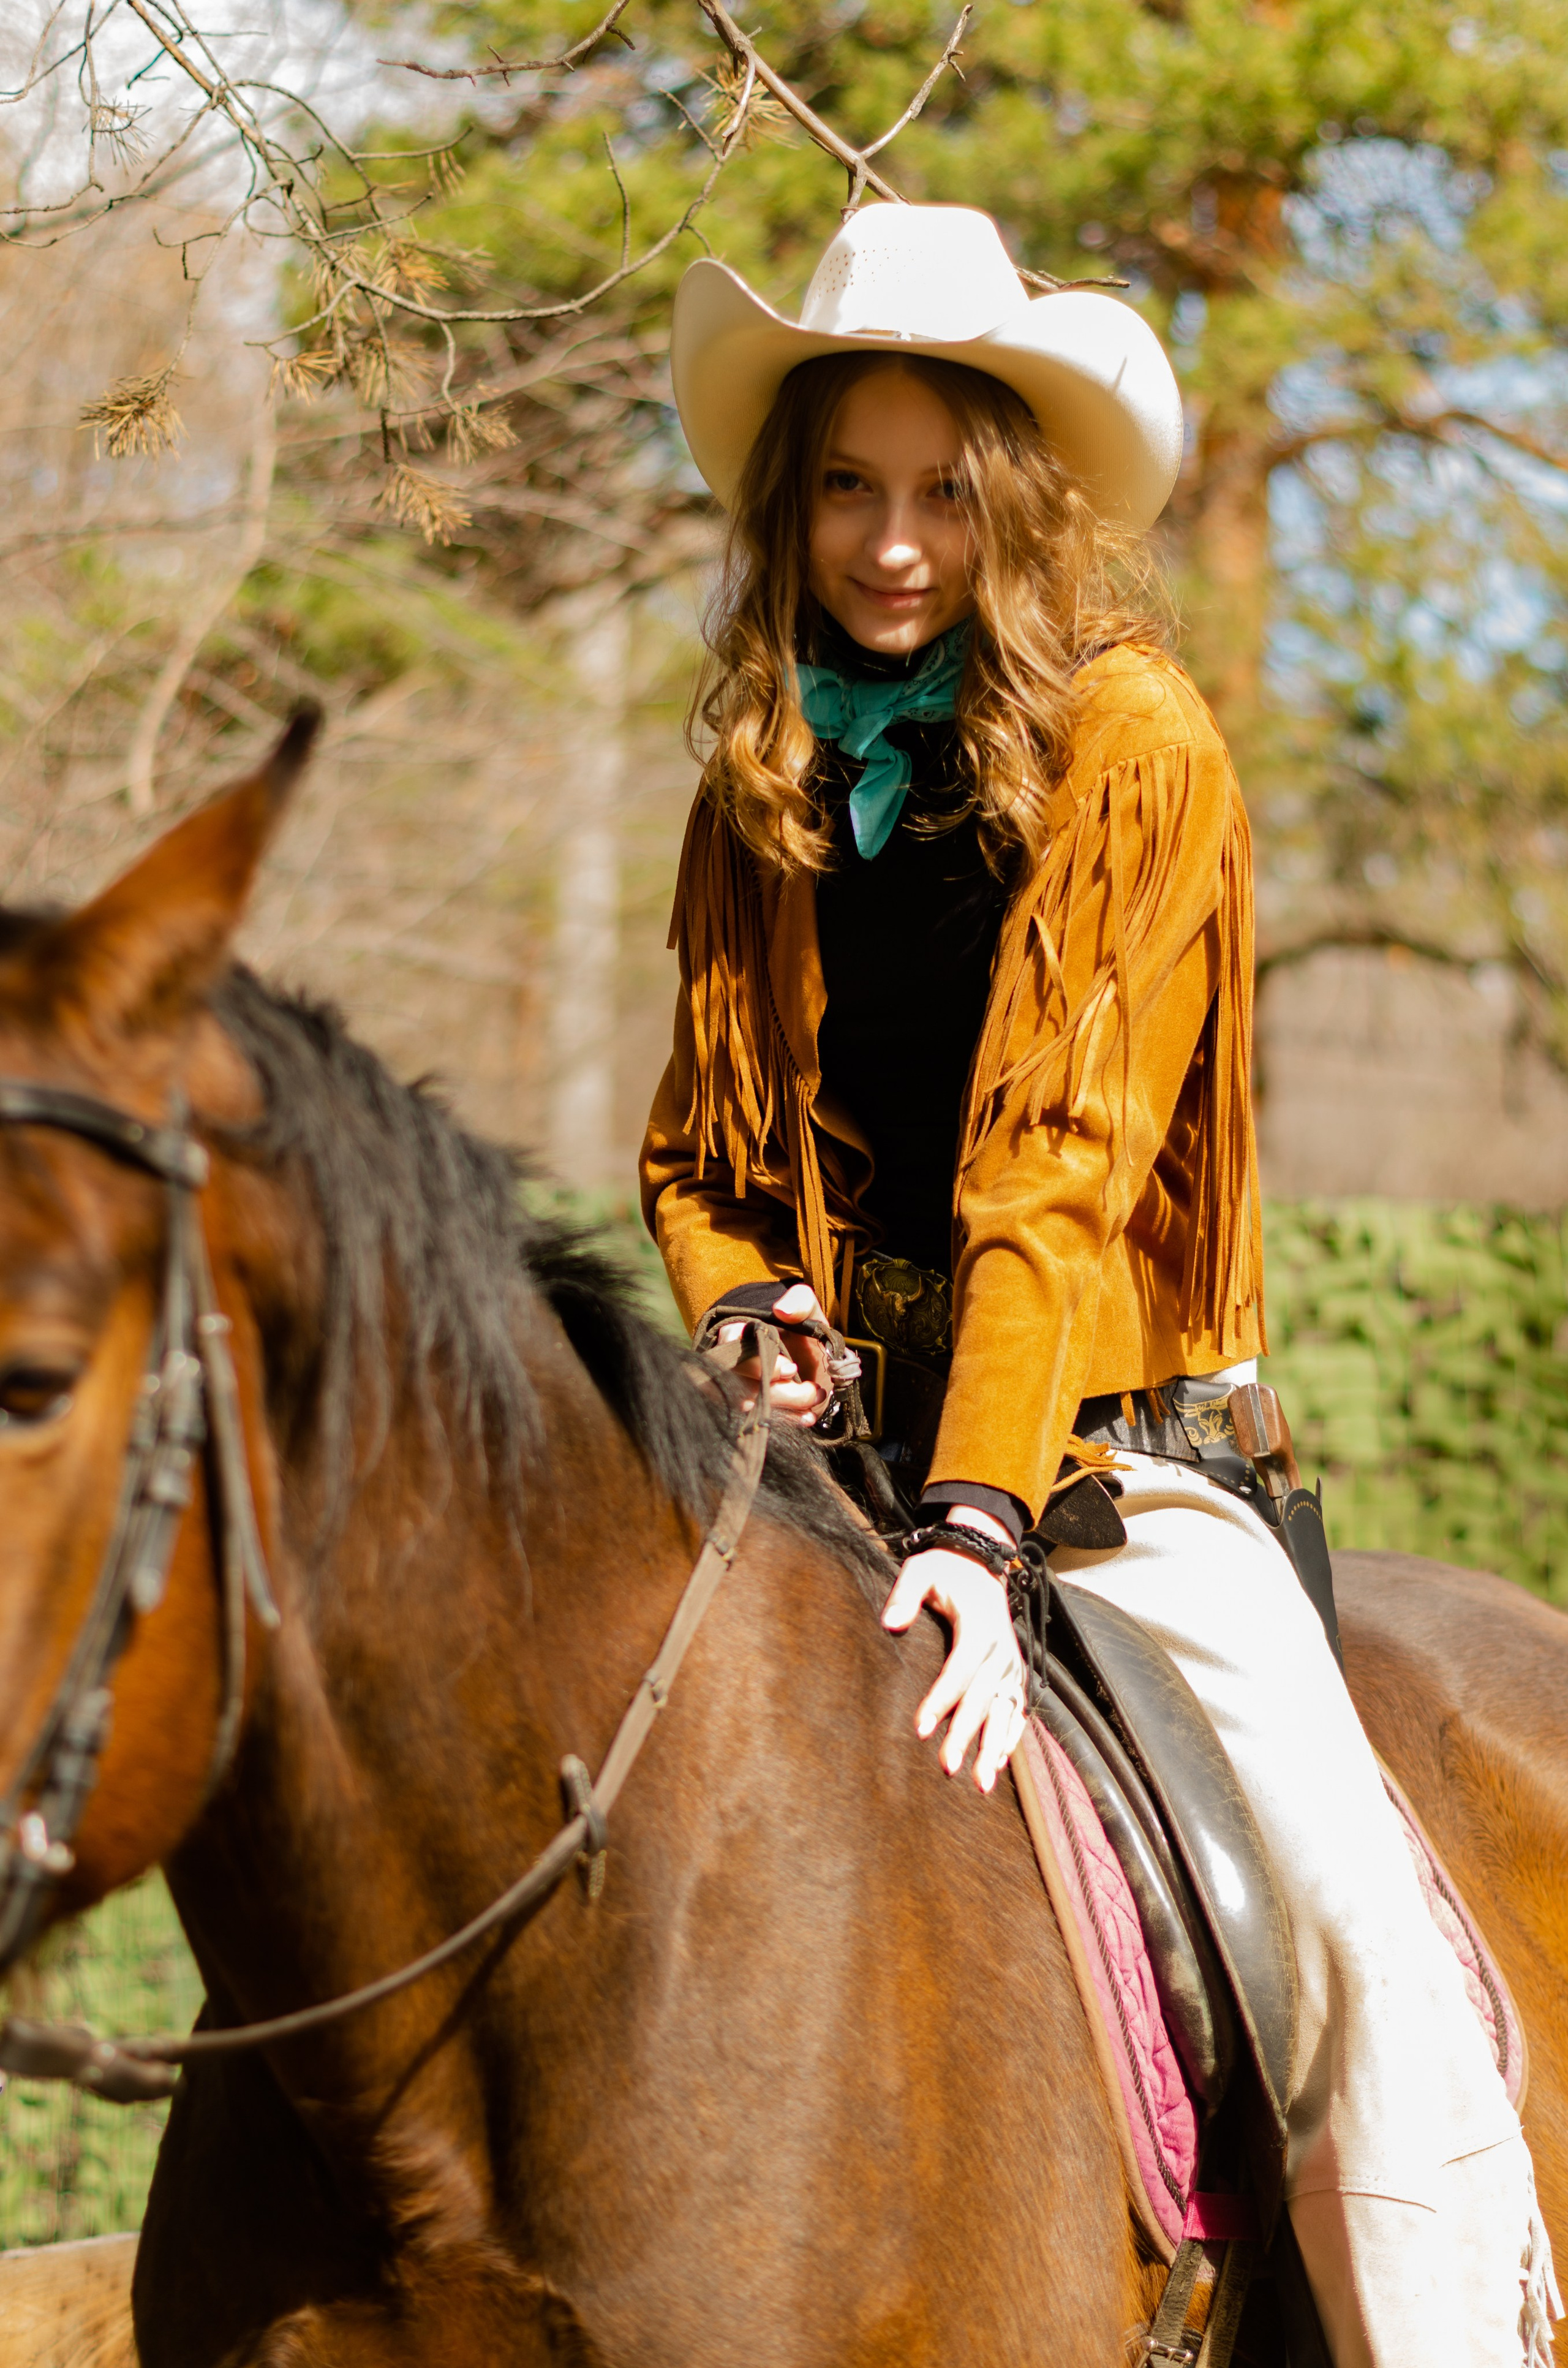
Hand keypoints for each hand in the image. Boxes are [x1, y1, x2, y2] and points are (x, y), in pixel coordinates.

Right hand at [717, 1282, 833, 1427]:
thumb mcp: (810, 1313)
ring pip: (748, 1406)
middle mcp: (732, 1365)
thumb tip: (781, 1309)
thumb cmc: (805, 1335)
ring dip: (786, 1407)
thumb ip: (800, 1302)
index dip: (758, 1363)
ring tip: (816, 1397)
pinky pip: (758, 1422)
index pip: (731, 1348)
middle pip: (738, 1383)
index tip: (790, 1369)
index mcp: (739, 1335)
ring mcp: (739, 1391)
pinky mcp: (751, 1412)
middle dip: (776, 1391)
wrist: (816, 1365)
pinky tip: (807, 1417)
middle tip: (809, 1389)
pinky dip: (786, 1421)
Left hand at [881, 1506, 1026, 1793]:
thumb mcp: (921, 1570)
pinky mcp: (1015, 1670)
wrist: (980, 1560)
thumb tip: (890, 1623)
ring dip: (993, 1747)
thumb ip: (905, 1595)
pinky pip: (1018, 1708)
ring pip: (1004, 1711)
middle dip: (965, 1735)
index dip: (940, 1701)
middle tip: (946, 1767)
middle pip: (981, 1699)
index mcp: (979, 1627)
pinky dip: (1011, 1735)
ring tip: (980, 1783)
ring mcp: (1011, 1662)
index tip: (919, 1729)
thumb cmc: (945, 1569)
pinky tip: (1000, 1761)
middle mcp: (1001, 1649)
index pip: (958, 1672)